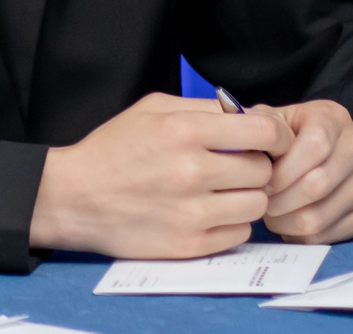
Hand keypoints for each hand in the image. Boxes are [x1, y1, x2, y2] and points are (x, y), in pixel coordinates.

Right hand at [30, 91, 293, 257]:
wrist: (75, 197)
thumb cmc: (114, 148)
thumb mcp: (152, 109)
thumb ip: (202, 108)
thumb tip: (247, 114)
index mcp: (183, 130)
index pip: (263, 131)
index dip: (276, 135)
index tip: (271, 140)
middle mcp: (191, 171)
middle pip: (263, 170)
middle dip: (256, 165)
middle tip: (237, 165)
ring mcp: (192, 212)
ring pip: (256, 204)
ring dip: (247, 196)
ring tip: (224, 190)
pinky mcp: (189, 244)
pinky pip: (240, 234)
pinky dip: (232, 223)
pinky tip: (211, 211)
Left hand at [263, 100, 352, 241]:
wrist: (332, 149)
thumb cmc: (293, 134)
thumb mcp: (275, 119)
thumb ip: (257, 126)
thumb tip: (235, 143)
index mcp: (334, 118)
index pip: (315, 147)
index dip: (283, 171)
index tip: (261, 181)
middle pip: (317, 185)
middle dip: (279, 200)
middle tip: (261, 202)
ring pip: (319, 217)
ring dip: (285, 222)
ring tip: (270, 213)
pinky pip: (329, 236)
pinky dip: (301, 236)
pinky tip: (288, 222)